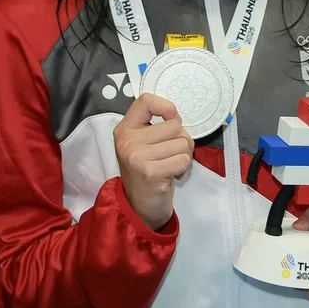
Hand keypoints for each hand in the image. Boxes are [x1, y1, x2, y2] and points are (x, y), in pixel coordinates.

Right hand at [113, 94, 193, 229]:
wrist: (140, 207)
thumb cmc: (147, 171)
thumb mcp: (143, 144)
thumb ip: (155, 127)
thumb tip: (175, 116)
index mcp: (125, 129)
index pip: (146, 100)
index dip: (166, 107)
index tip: (171, 120)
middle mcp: (127, 140)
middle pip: (174, 125)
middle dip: (182, 140)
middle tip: (171, 155)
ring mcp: (137, 156)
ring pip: (182, 143)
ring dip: (183, 157)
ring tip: (170, 166)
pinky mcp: (150, 172)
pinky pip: (183, 159)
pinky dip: (183, 168)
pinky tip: (171, 175)